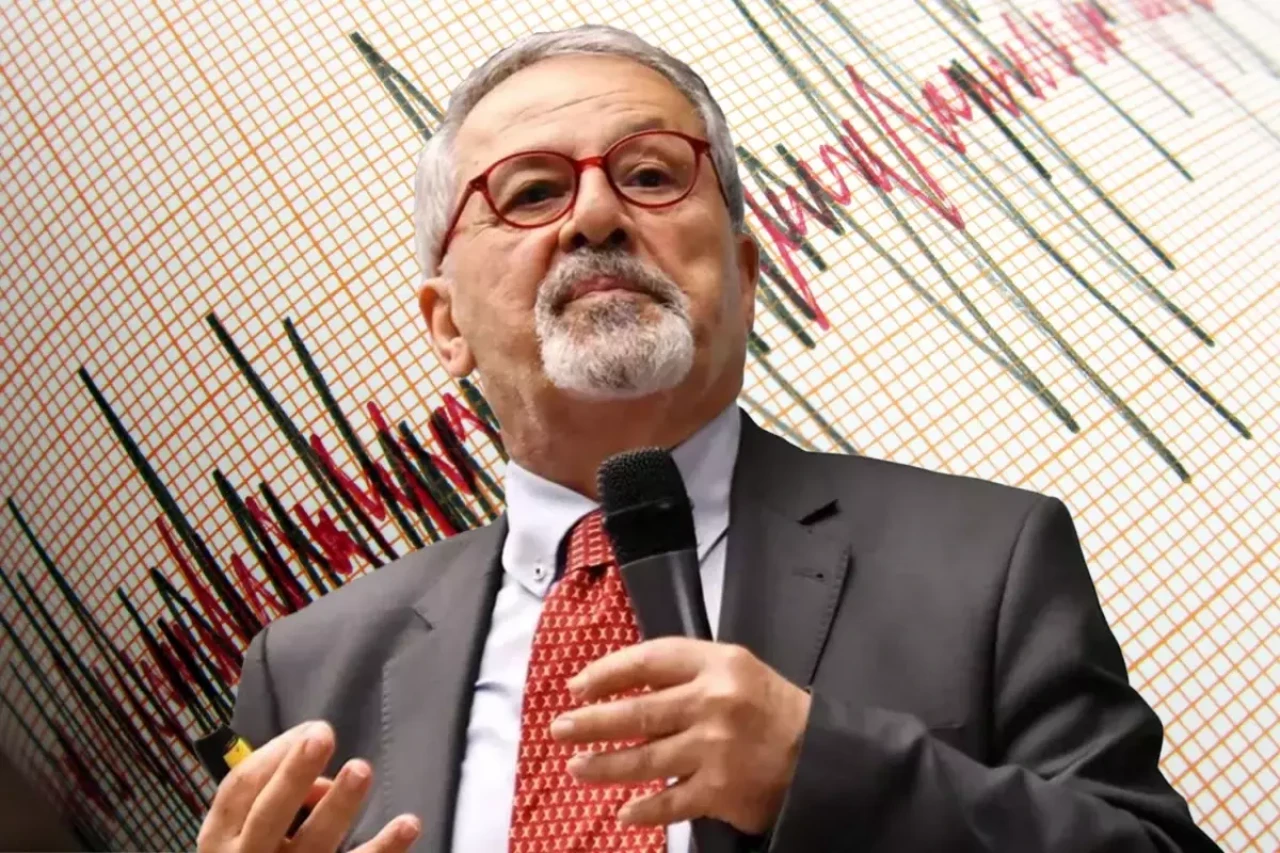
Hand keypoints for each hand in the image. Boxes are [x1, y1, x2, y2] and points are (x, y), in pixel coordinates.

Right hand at [197, 720, 420, 852]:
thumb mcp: (245, 835)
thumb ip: (278, 800)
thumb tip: (326, 783)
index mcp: (221, 839)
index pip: (240, 788)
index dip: (276, 753)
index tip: (313, 728)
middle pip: (270, 814)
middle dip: (294, 774)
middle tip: (323, 735)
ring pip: (313, 845)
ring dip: (338, 806)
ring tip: (361, 769)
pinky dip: (383, 849)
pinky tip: (408, 825)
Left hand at [550, 637, 810, 833]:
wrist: (818, 754)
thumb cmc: (767, 707)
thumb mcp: (733, 668)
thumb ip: (683, 670)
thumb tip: (618, 683)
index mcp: (717, 665)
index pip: (650, 660)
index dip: (608, 672)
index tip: (578, 686)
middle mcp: (713, 703)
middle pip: (639, 711)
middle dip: (592, 722)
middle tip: (560, 729)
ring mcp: (715, 749)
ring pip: (646, 759)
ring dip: (605, 765)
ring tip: (577, 767)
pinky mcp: (720, 790)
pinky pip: (671, 802)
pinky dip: (644, 810)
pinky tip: (623, 812)